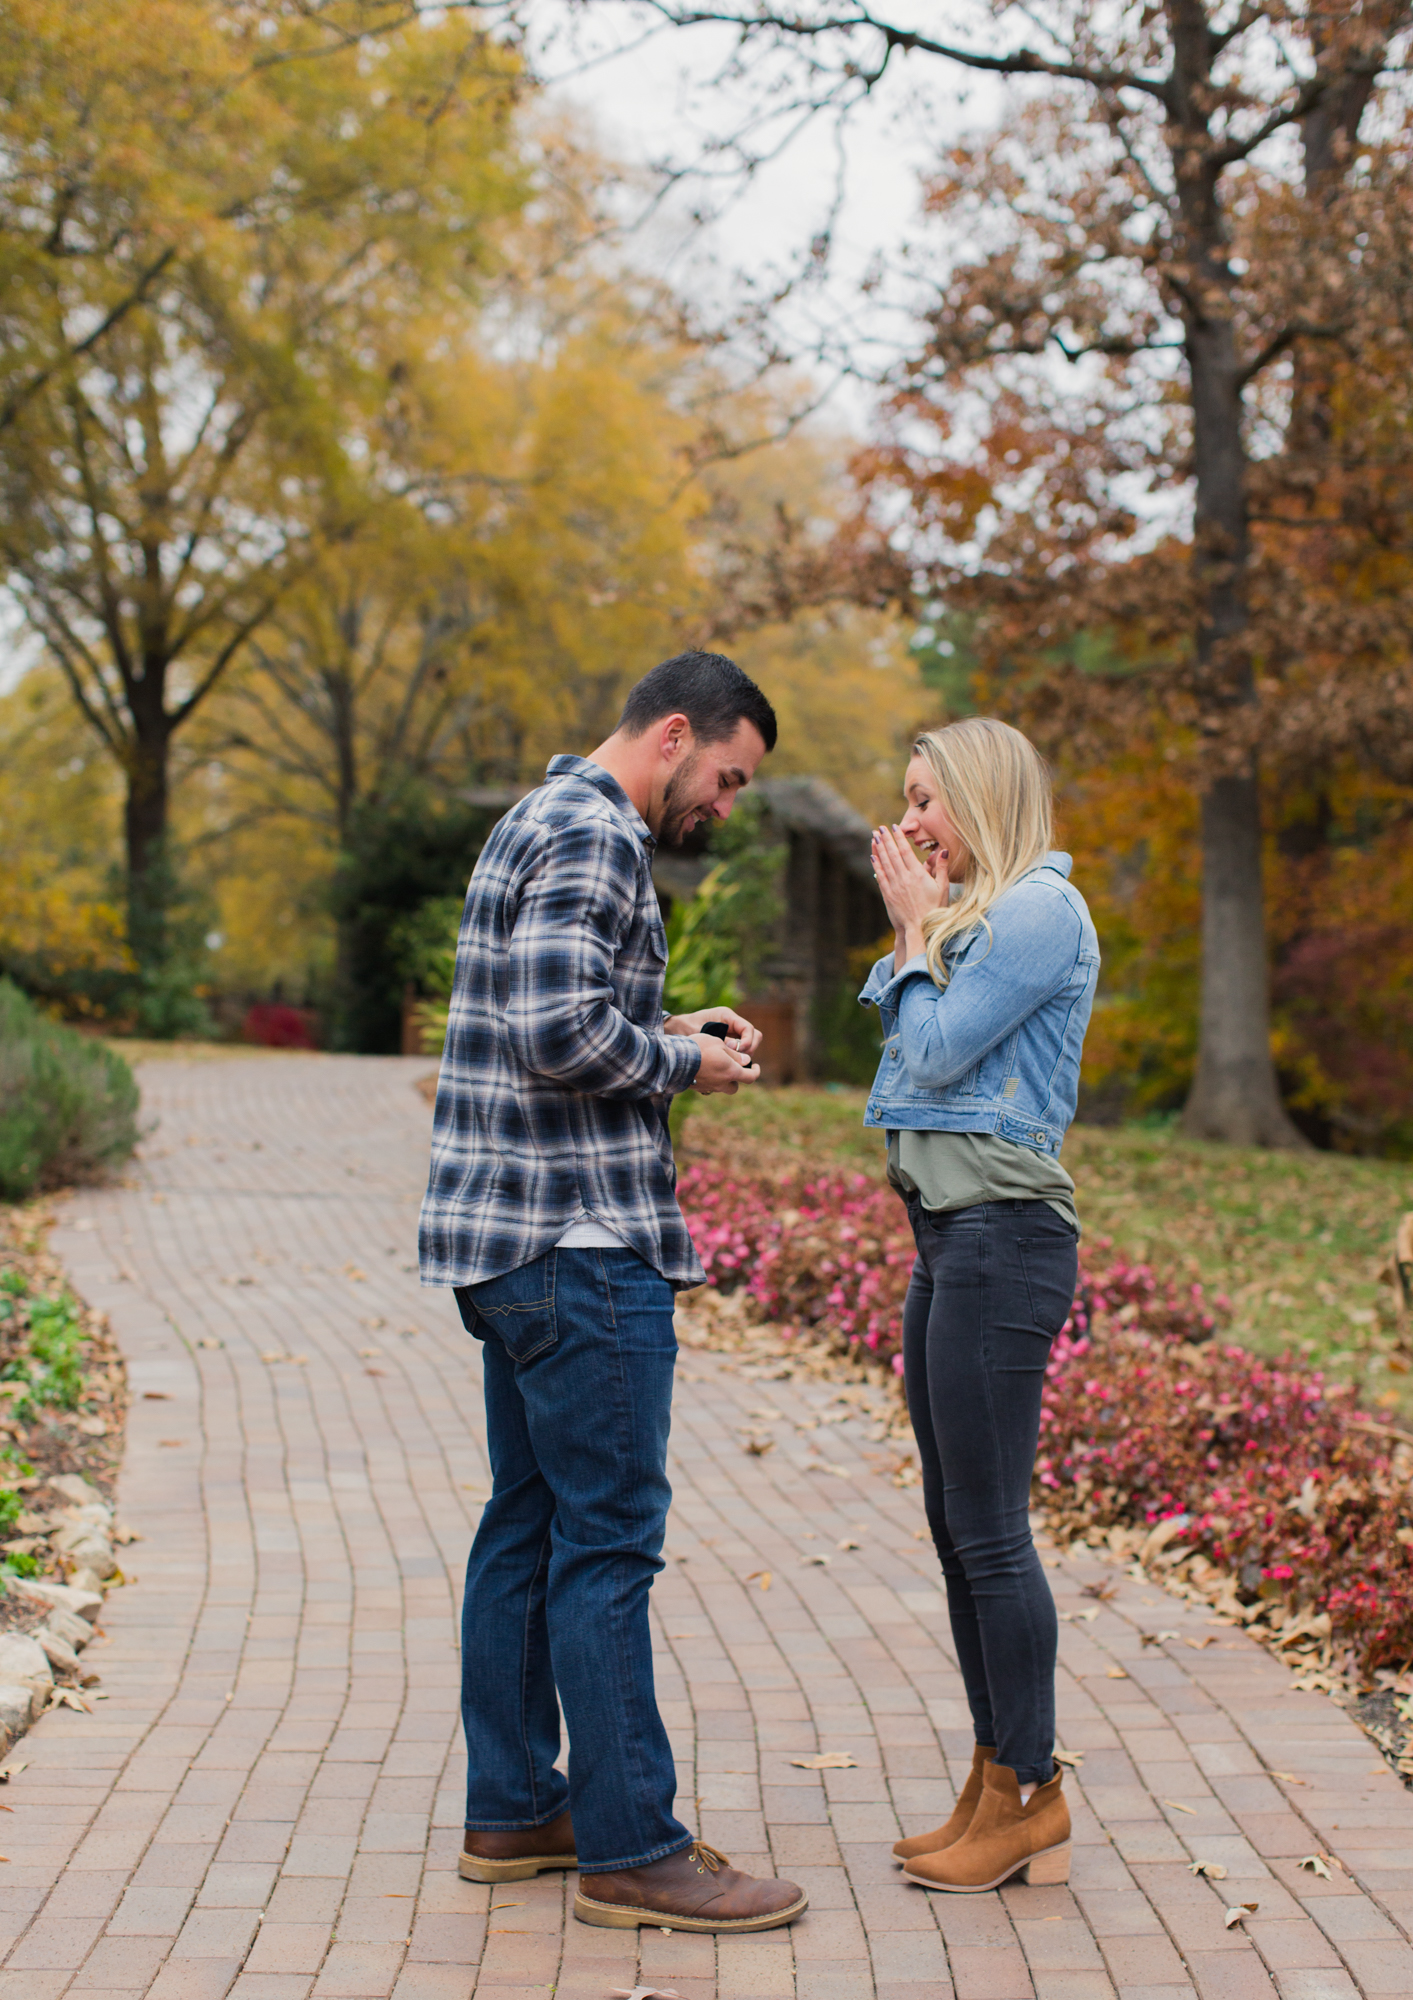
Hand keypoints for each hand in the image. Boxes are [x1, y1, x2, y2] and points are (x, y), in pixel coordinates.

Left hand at [665, 1005, 762, 1062]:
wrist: (675, 1030)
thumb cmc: (686, 1028)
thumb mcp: (703, 1034)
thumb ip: (722, 1041)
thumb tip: (738, 1051)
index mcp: (727, 1016)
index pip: (748, 1028)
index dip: (749, 1041)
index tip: (741, 1051)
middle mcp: (732, 1024)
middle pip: (754, 1036)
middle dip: (750, 1049)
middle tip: (739, 1059)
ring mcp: (731, 1033)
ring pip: (749, 1046)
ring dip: (744, 1056)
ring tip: (731, 1064)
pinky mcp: (728, 1043)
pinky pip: (740, 1051)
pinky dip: (737, 1059)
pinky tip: (727, 1066)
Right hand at [688, 1030, 760, 1094]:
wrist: (675, 1059)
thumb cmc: (699, 1047)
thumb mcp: (719, 1044)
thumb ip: (735, 1054)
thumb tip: (746, 1060)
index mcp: (731, 1072)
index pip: (751, 1077)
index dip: (755, 1071)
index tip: (755, 1066)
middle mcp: (722, 1083)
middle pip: (734, 1087)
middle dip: (736, 1078)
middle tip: (732, 1067)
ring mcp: (709, 1087)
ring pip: (721, 1088)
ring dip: (723, 1080)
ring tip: (717, 1067)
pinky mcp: (698, 1088)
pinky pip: (708, 1086)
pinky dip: (710, 1079)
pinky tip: (704, 1068)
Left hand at [871, 823, 947, 959]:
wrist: (920, 928)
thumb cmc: (935, 908)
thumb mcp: (943, 887)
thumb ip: (942, 868)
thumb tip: (944, 850)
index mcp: (918, 875)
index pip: (906, 852)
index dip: (899, 838)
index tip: (895, 827)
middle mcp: (904, 878)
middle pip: (892, 854)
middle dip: (886, 839)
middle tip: (880, 828)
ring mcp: (894, 886)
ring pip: (885, 863)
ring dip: (879, 849)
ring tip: (874, 837)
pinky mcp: (888, 895)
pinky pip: (880, 876)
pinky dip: (876, 865)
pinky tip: (873, 856)